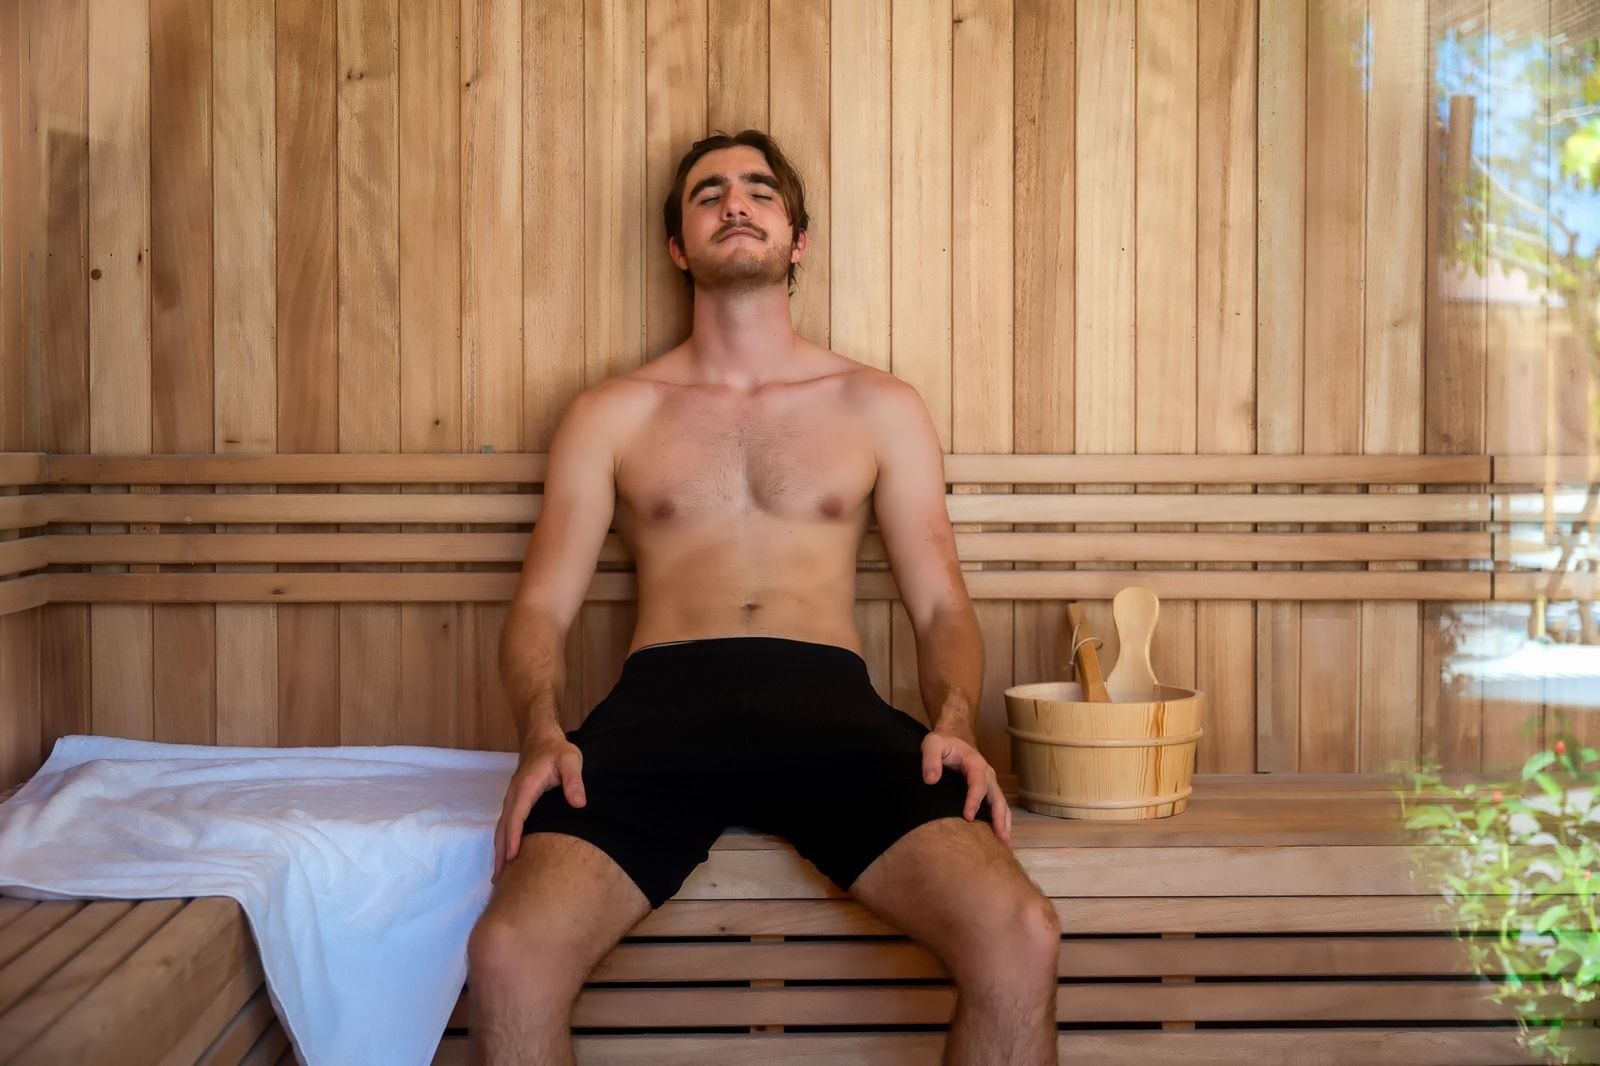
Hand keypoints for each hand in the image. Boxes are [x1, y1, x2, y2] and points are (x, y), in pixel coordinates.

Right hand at [492, 731, 585, 884]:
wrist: (541, 739)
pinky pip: (506, 825)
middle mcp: (514, 795)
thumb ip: (574, 780)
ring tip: (498, 876)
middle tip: (499, 879)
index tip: (512, 858)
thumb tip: (579, 804)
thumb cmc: (558, 751)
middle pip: (504, 827)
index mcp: (526, 787)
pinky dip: (503, 842)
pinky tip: (505, 856)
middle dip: (500, 853)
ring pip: (502, 828)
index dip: (514, 838)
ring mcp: (512, 799)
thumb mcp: (571, 760)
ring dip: (499, 850)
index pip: (517, 816)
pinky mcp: (515, 802)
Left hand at [920, 728, 1011, 846]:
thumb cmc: (941, 743)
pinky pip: (997, 807)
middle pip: (997, 797)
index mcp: (974, 763)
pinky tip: (998, 840)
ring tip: (1005, 845)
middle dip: (999, 818)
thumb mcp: (932, 744)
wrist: (950, 739)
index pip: (978, 783)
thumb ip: (930, 759)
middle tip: (999, 839)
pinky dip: (1001, 822)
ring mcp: (989, 783)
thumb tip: (931, 780)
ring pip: (1001, 805)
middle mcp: (986, 774)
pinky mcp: (986, 792)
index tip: (968, 817)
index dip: (974, 800)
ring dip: (1004, 824)